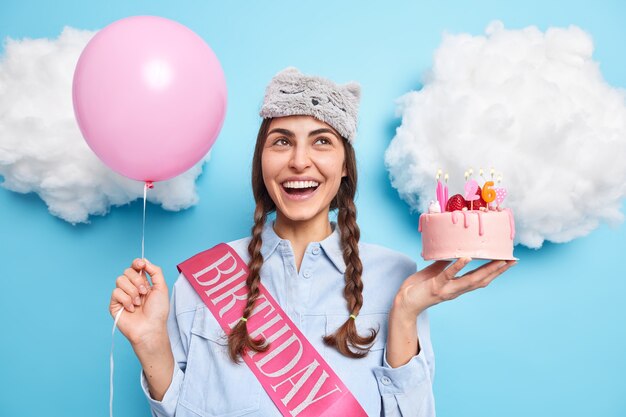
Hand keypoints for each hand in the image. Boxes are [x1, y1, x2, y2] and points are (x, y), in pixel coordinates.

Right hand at [108, 258, 169, 346]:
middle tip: (144, 292)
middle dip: (137, 280)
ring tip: (138, 302)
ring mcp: (122, 295)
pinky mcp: (114, 304)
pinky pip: (115, 292)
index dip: (137, 263)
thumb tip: (144, 260)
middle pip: (127, 271)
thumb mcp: (162, 288)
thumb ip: (155, 271)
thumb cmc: (158, 311)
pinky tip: (131, 309)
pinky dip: (126, 300)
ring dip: (132, 291)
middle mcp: (132, 287)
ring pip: (120, 280)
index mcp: (143, 282)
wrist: (150, 328)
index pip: (135, 267)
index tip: (141, 265)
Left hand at [394, 258, 516, 317]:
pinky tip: (467, 258)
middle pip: (482, 280)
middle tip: (512, 260)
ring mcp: (447, 290)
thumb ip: (447, 263)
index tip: (509, 261)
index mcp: (457, 286)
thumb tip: (457, 249)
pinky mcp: (436, 287)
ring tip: (499, 260)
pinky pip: (449, 275)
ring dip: (486, 270)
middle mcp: (456, 290)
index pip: (481, 278)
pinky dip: (458, 267)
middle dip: (498, 271)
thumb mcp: (436, 272)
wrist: (403, 303)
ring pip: (471, 280)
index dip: (495, 271)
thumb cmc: (419, 287)